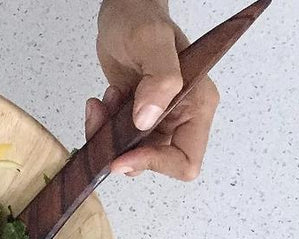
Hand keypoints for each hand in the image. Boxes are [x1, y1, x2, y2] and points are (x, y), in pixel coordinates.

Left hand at [89, 0, 219, 180]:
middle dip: (124, 150)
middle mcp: (181, 117)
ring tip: (105, 103)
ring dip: (109, 138)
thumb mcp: (152, 43)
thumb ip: (159, 80)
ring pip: (131, 154)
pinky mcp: (136, 118)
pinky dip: (102, 128)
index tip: (124, 155)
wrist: (124, 12)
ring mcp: (158, 119)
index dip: (156, 164)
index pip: (185, 160)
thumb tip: (147, 119)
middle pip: (154, 162)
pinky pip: (116, 141)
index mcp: (197, 105)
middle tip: (105, 126)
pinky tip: (102, 102)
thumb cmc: (142, 19)